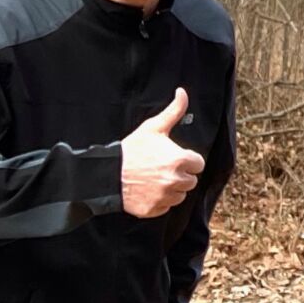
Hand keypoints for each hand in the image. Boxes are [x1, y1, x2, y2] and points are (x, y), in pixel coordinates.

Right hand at [120, 88, 204, 218]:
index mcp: (179, 160)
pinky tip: (147, 190)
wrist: (105, 173)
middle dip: (181, 174)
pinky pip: (166, 207)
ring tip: (154, 179)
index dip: (187, 160)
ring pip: (180, 195)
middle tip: (162, 168)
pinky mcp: (153, 210)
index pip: (198, 164)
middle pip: (191, 180)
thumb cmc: (131, 149)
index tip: (173, 157)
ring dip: (172, 189)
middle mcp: (175, 181)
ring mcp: (164, 197)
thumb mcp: (153, 128)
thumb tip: (183, 92)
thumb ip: (174, 111)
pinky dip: (160, 201)